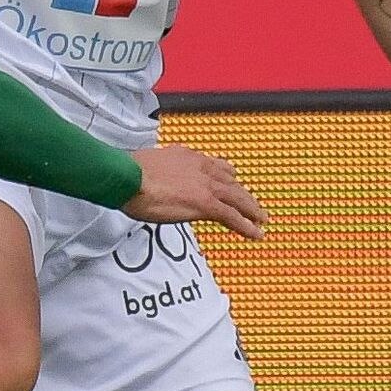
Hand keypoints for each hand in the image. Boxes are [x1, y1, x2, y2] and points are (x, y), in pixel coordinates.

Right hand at [125, 144, 266, 241]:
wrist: (128, 178)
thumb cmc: (128, 174)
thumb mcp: (147, 166)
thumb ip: (159, 172)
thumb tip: (152, 180)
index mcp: (188, 157)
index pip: (214, 166)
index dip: (226, 177)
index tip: (231, 181)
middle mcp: (202, 167)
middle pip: (231, 182)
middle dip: (244, 194)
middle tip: (253, 205)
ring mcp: (206, 185)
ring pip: (238, 198)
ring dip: (252, 210)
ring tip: (262, 219)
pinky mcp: (206, 203)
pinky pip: (233, 216)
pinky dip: (247, 226)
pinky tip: (256, 234)